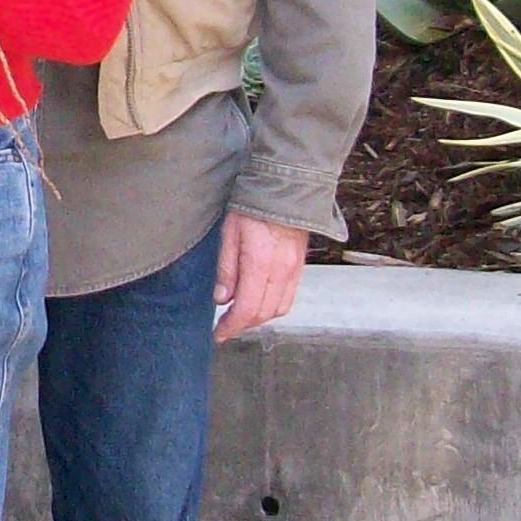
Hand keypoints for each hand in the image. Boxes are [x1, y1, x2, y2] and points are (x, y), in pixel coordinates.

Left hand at [213, 211, 308, 340]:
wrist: (285, 187)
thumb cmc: (252, 205)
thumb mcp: (229, 233)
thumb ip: (226, 268)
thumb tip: (222, 299)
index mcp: (260, 262)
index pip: (248, 309)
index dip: (232, 326)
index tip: (219, 333)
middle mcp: (282, 270)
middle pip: (264, 313)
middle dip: (243, 324)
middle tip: (225, 326)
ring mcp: (295, 269)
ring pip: (279, 308)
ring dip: (258, 317)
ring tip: (239, 315)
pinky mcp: (300, 266)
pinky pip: (289, 296)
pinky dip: (272, 306)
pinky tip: (258, 301)